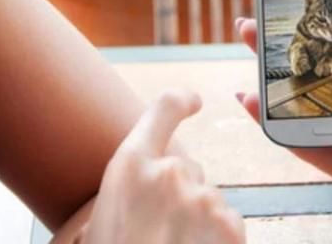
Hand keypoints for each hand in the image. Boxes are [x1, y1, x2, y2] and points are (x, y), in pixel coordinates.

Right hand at [79, 90, 244, 243]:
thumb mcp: (101, 221)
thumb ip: (132, 187)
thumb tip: (149, 183)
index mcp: (130, 166)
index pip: (163, 108)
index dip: (180, 100)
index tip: (192, 100)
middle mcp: (170, 172)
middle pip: (187, 168)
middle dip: (179, 193)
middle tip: (158, 231)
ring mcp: (202, 198)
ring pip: (207, 199)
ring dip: (196, 220)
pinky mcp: (230, 225)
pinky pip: (226, 220)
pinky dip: (216, 238)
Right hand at [236, 0, 331, 241]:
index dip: (317, 31)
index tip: (290, 11)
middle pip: (319, 79)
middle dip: (284, 54)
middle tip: (251, 30)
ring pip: (308, 113)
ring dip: (273, 90)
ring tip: (245, 64)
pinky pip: (310, 147)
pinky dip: (278, 127)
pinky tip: (252, 103)